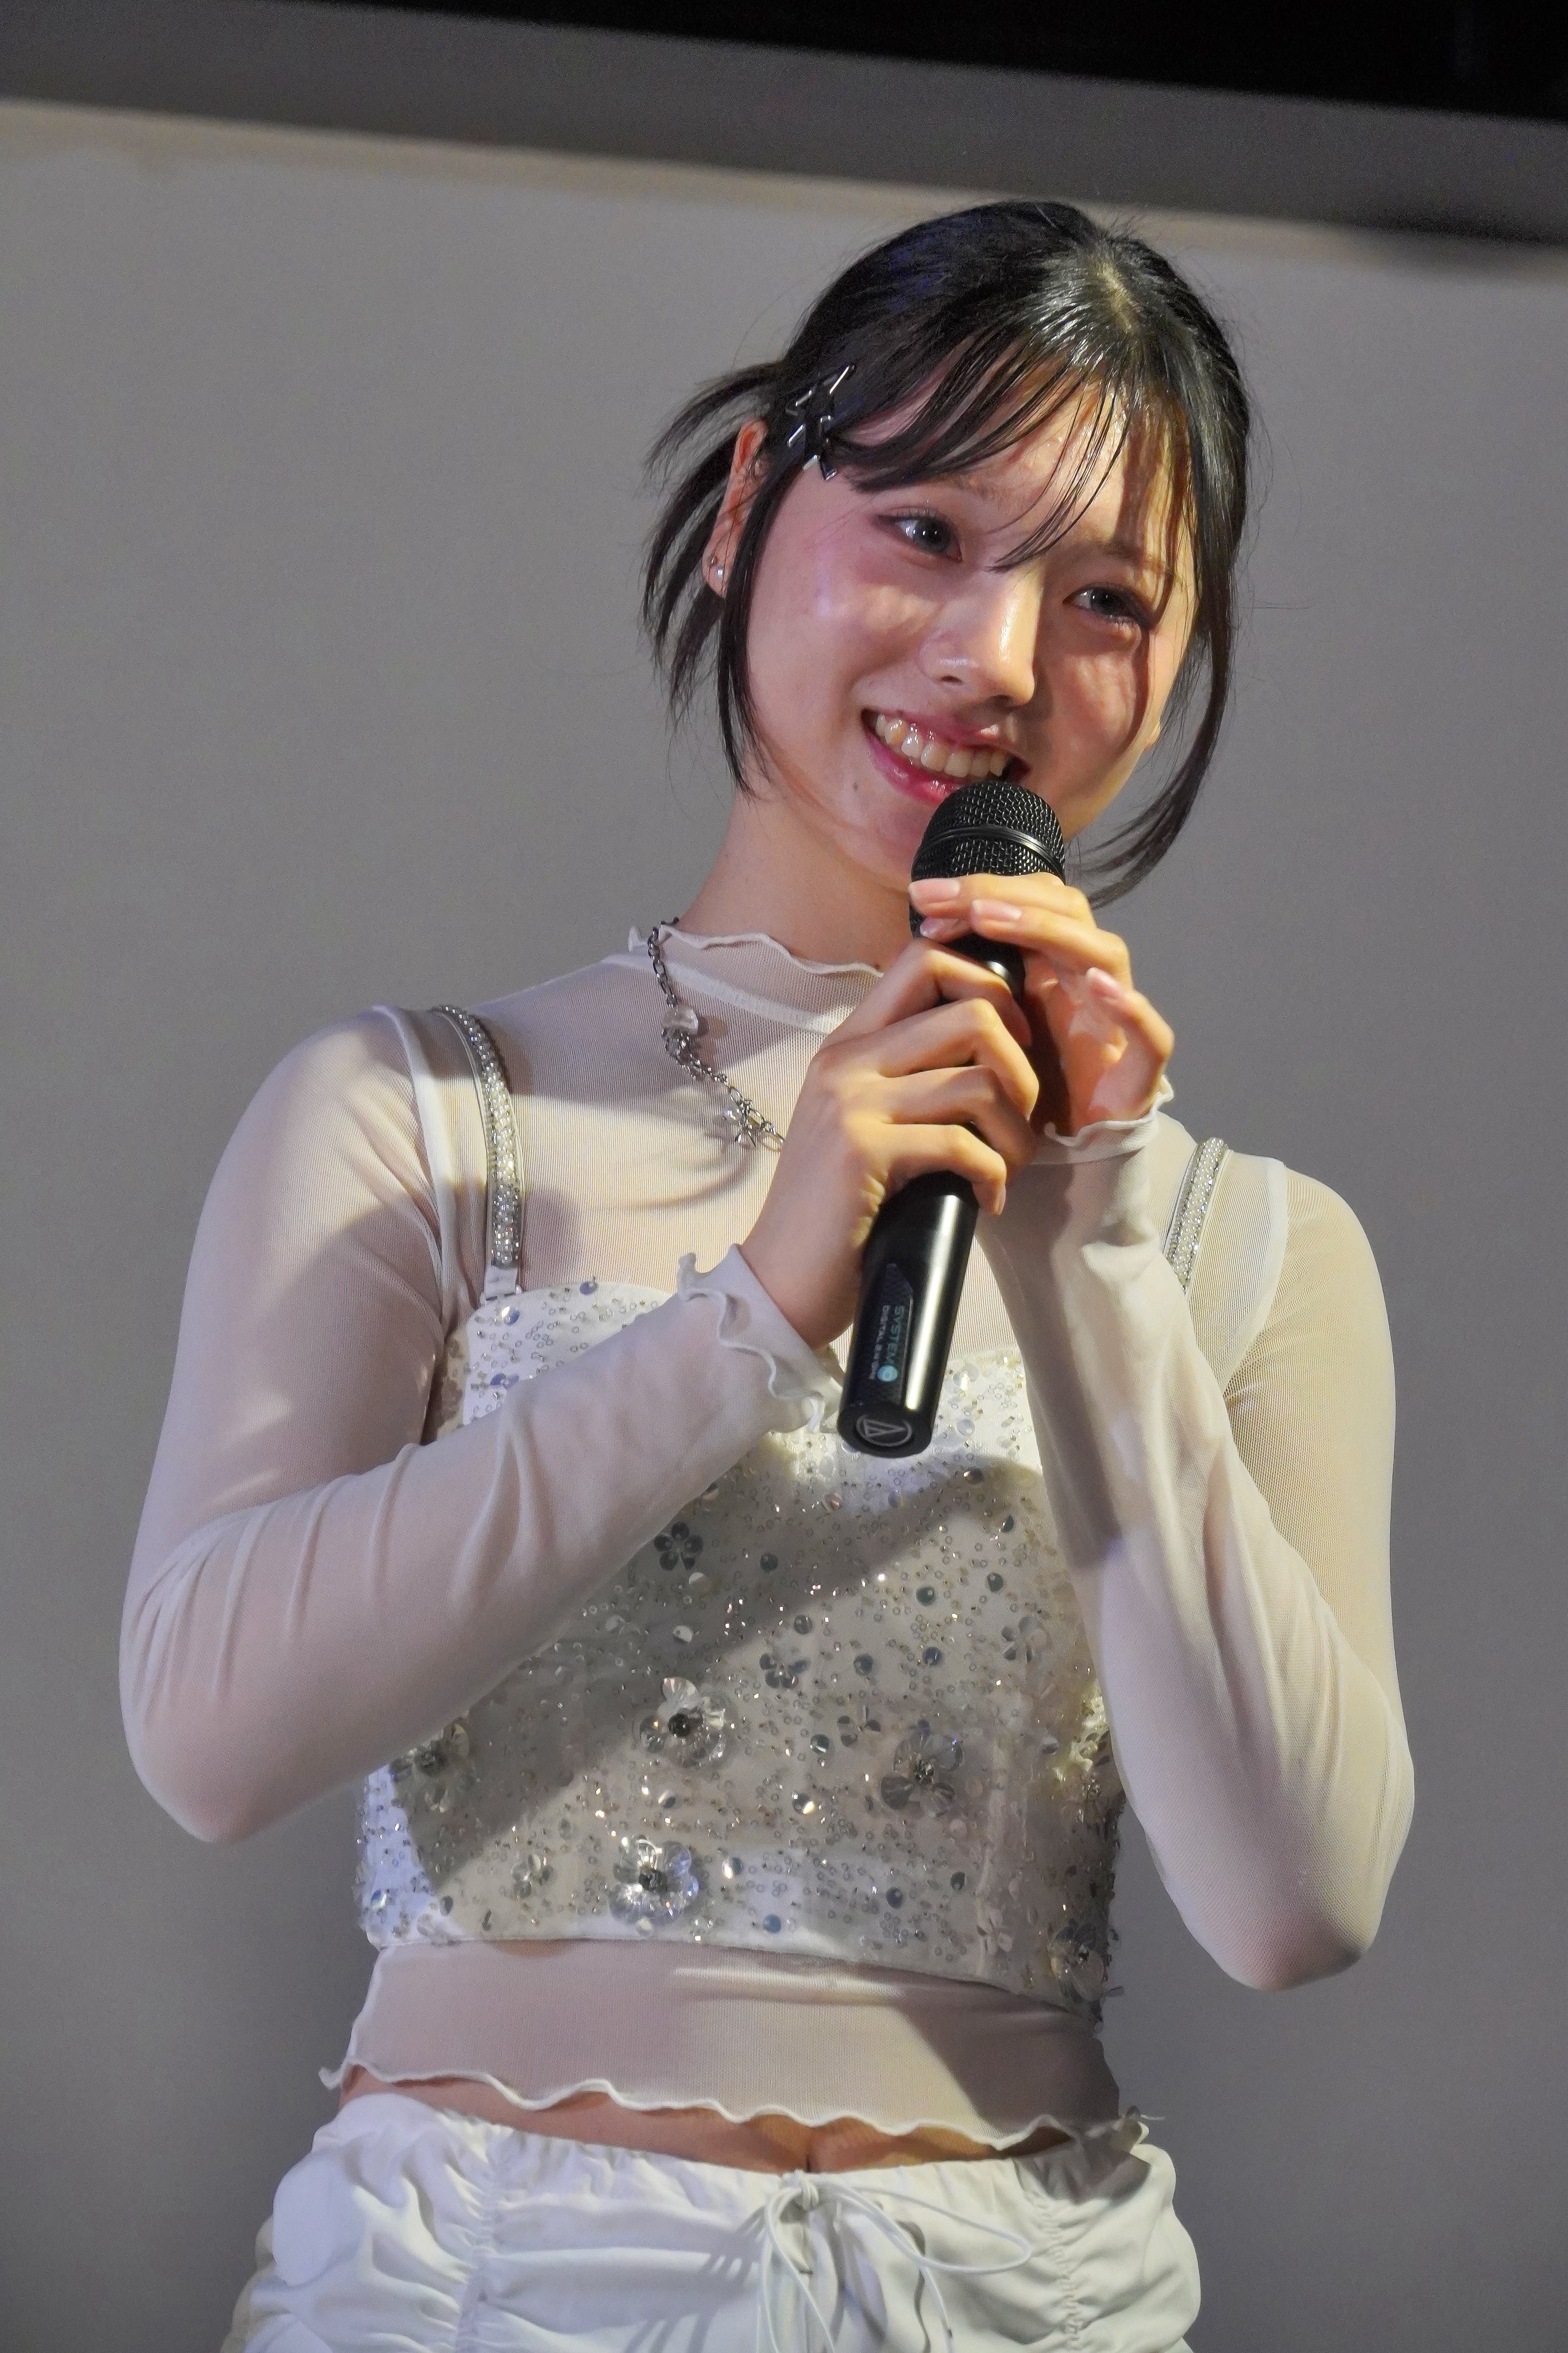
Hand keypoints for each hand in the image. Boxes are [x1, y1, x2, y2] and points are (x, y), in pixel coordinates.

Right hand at [739, 947, 1039, 1347]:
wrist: (783, 1280)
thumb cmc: (839, 1209)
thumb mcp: (868, 1124)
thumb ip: (911, 1078)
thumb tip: (995, 1048)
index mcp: (849, 1043)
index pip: (926, 959)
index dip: (990, 987)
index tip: (1012, 1046)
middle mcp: (846, 1059)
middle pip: (972, 1012)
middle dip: (1023, 1067)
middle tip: (1024, 1116)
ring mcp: (851, 1103)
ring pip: (978, 1080)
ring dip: (1017, 1131)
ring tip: (1011, 1167)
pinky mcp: (863, 1151)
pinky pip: (963, 1142)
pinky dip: (993, 1175)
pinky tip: (986, 1200)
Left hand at [908, 872, 1172, 1136]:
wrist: (1058, 1166)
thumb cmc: (1016, 1092)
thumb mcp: (980, 1032)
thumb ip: (963, 989)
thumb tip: (915, 942)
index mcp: (1048, 970)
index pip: (1028, 901)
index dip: (980, 890)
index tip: (923, 897)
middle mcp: (1086, 984)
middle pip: (1066, 911)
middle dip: (1004, 895)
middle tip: (946, 898)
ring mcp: (1117, 1025)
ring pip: (1106, 954)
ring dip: (1050, 931)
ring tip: (993, 920)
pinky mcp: (1139, 1076)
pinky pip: (1152, 1037)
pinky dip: (1131, 1009)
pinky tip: (1097, 986)